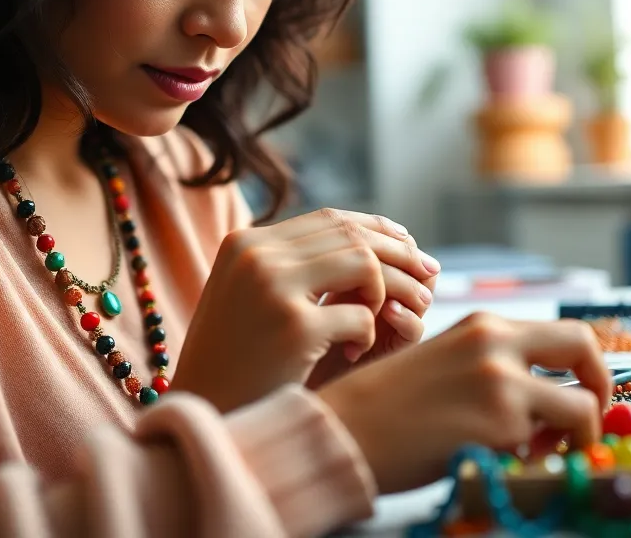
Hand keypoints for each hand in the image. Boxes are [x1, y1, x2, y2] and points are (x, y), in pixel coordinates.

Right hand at [173, 208, 439, 412]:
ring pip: (364, 266)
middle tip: (428, 278)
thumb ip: (293, 266)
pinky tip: (354, 354)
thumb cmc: (234, 361)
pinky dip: (368, 335)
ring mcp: (273, 288)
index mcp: (246, 242)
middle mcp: (256, 255)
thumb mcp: (250, 298)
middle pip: (353, 236)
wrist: (202, 412)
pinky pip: (361, 318)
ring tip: (389, 319)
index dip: (378, 229)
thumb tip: (368, 241)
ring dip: (387, 293)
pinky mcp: (293, 328)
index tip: (410, 247)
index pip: (331, 219)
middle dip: (399, 256)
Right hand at [317, 314, 609, 493]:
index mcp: (484, 325)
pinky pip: (547, 447)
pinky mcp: (499, 425)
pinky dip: (537, 461)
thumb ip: (494, 368)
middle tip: (588, 424)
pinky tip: (501, 464)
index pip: (564, 334)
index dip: (587, 368)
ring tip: (532, 456)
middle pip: (586, 349)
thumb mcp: (444, 363)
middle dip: (601, 390)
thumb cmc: (385, 407)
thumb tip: (548, 398)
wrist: (343, 431)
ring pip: (580, 410)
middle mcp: (497, 343)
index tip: (582, 395)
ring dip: (570, 439)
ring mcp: (501, 382)